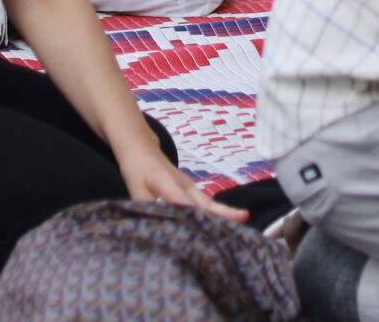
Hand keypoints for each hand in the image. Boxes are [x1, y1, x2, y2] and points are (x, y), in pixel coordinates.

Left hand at [117, 137, 248, 223]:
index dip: (192, 211)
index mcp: (167, 183)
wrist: (142, 148)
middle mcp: (184, 185)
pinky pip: (207, 205)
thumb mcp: (134, 189)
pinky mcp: (192, 192)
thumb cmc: (137, 169)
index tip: (208, 224)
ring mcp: (190, 188)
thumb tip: (154, 231)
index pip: (181, 200)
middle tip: (244, 218)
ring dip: (224, 214)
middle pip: (205, 201)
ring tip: (243, 225)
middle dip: (224, 211)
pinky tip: (227, 227)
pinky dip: (217, 215)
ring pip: (209, 204)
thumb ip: (145, 209)